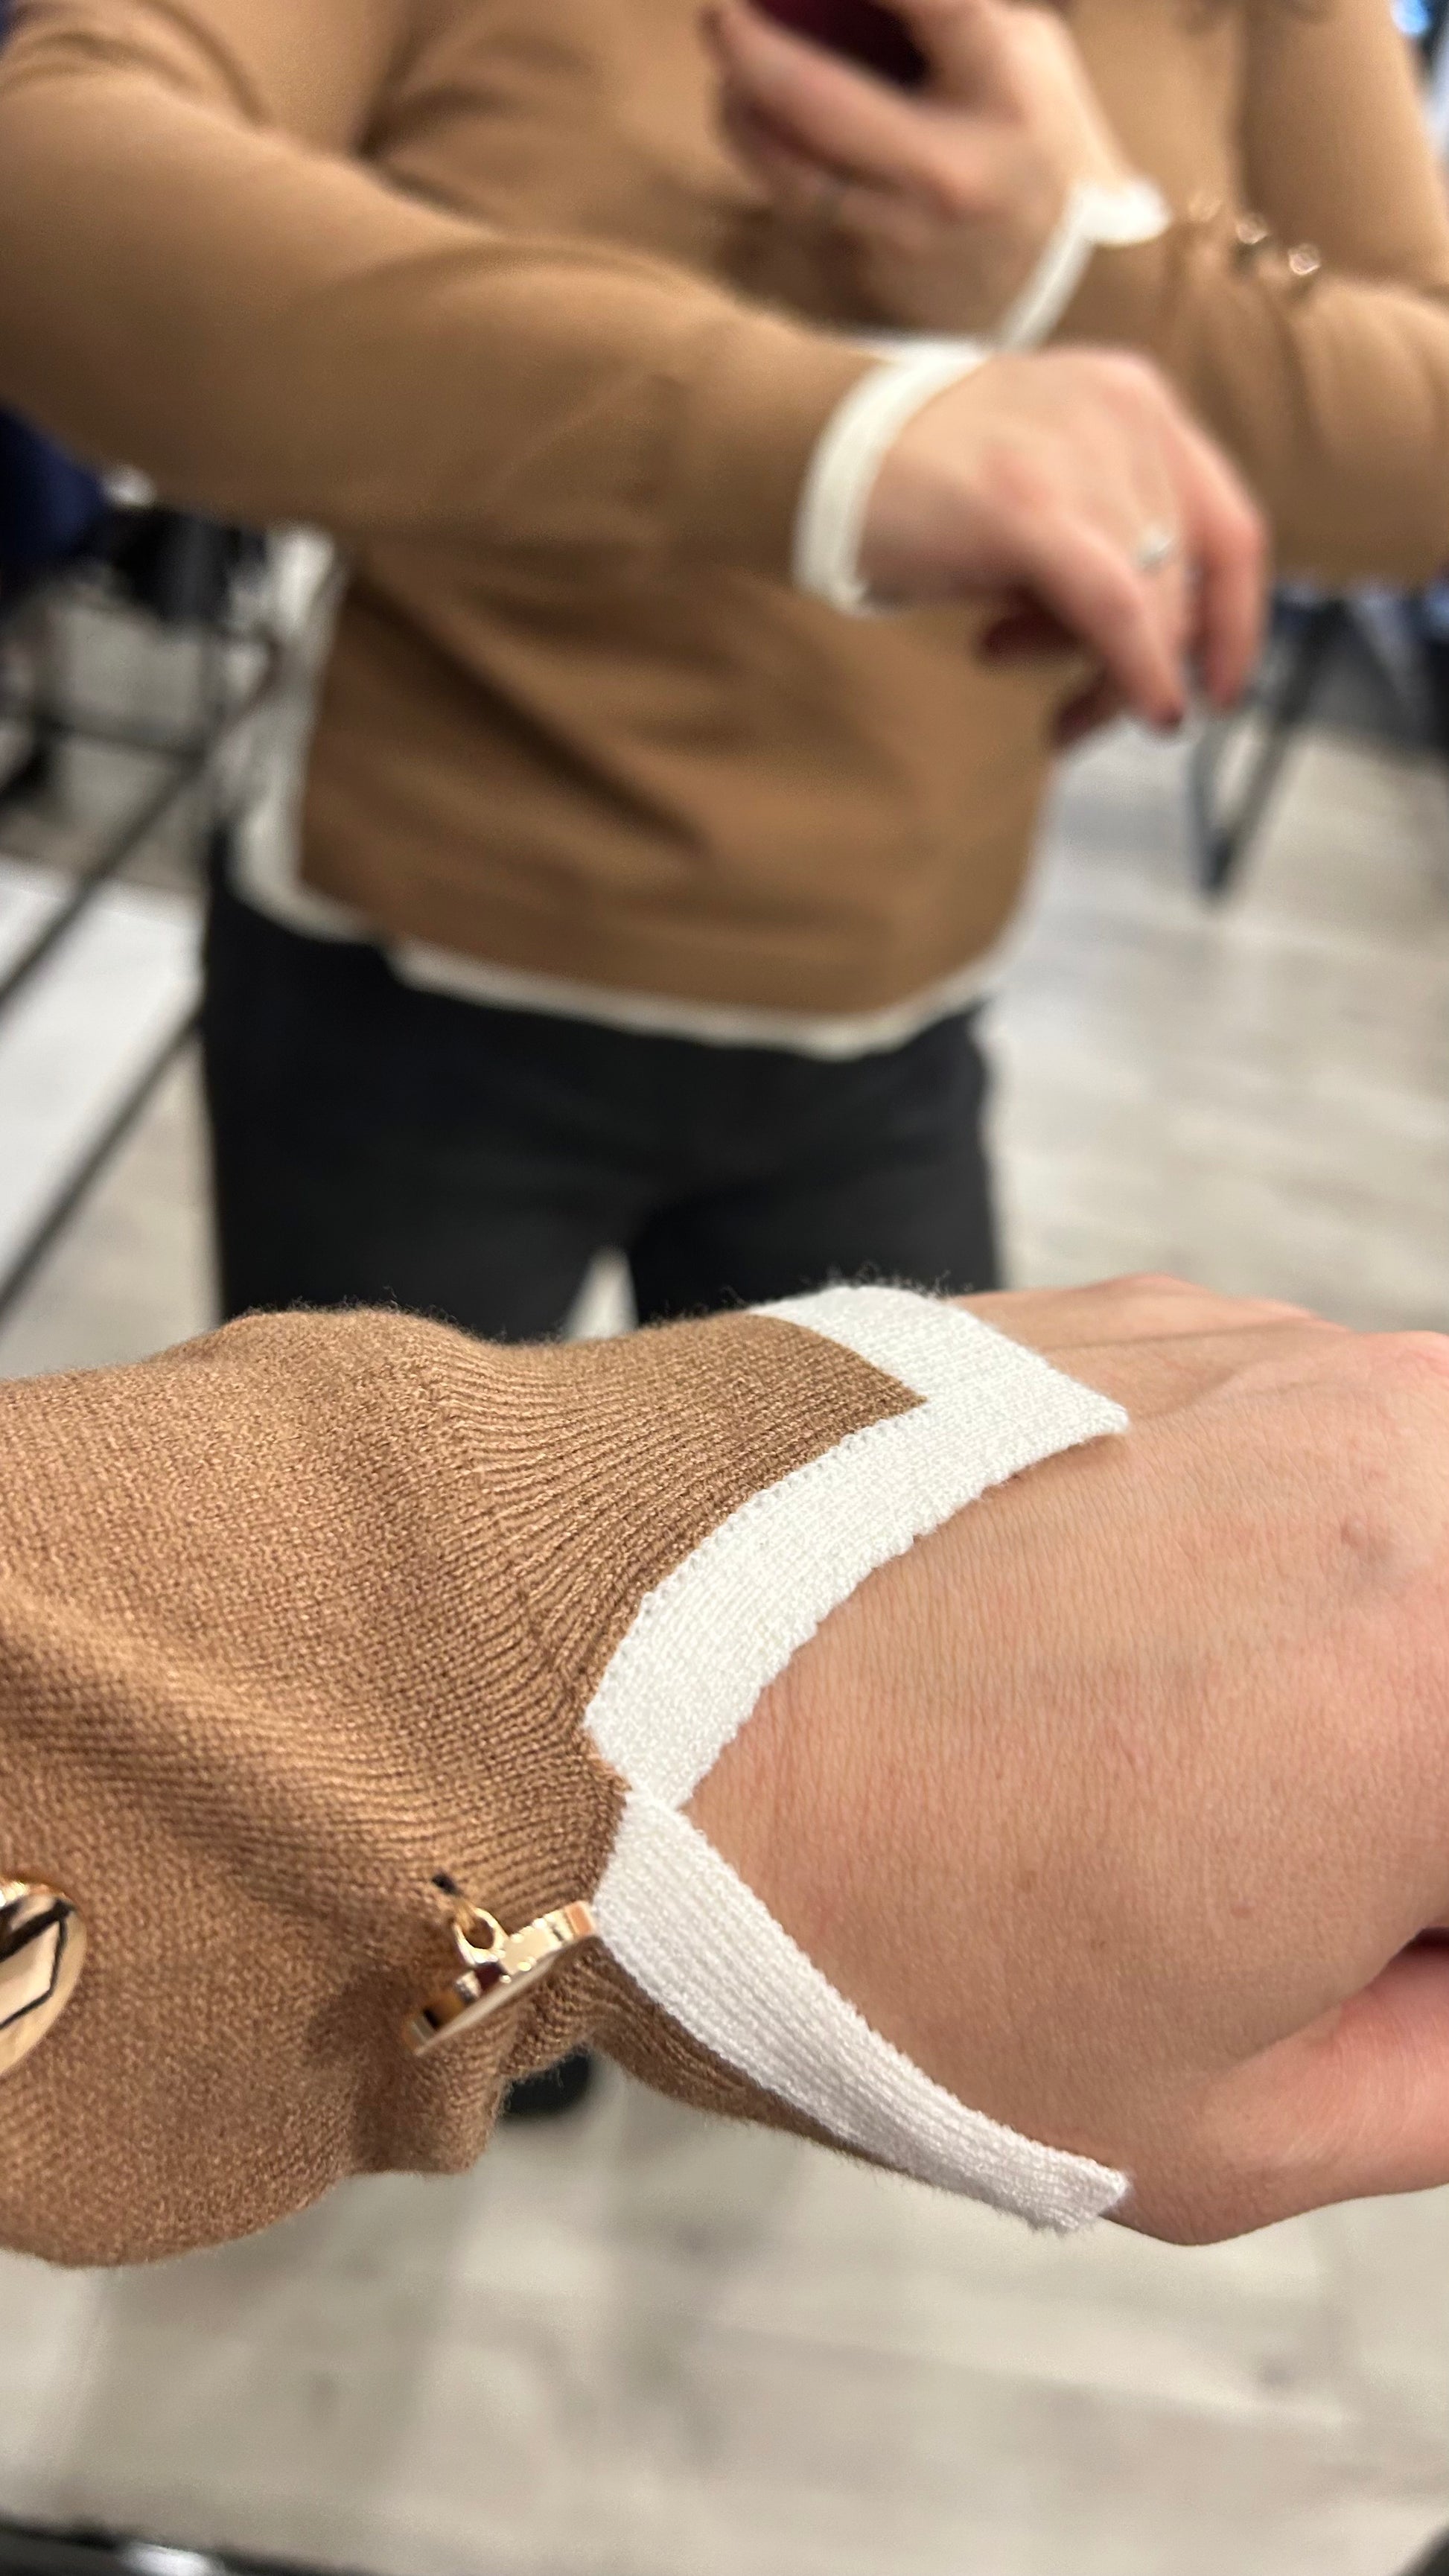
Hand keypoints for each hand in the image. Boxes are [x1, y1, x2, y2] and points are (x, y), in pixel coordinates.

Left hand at [688, 1277, 1448, 2242]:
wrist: (591, 1676)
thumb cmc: (874, 1915)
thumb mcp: (1234, 2120)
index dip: (1427, 1908)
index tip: (1382, 1936)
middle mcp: (1412, 1458)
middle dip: (1414, 1782)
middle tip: (1335, 1883)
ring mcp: (1292, 1357)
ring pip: (1430, 1535)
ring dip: (1389, 1657)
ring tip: (1223, 1770)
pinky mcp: (1177, 1316)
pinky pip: (1332, 1450)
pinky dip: (1307, 1554)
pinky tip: (1142, 1652)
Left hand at [706, 0, 1134, 332]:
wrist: (1067, 293)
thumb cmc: (1040, 151)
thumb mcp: (1025, 61)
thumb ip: (957, 14)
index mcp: (1003, 95)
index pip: (936, 7)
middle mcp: (951, 169)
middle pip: (823, 103)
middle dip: (755, 53)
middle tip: (719, 18)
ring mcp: (906, 232)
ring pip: (793, 171)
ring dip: (744, 117)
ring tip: (729, 78)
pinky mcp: (874, 276)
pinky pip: (802, 210)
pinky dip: (772, 162)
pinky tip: (754, 127)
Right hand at [858, 348, 1263, 727]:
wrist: (814, 446)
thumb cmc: (921, 486)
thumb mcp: (1041, 492)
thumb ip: (1108, 537)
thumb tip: (1162, 646)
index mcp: (1134, 400)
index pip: (1229, 525)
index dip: (1240, 621)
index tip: (1222, 690)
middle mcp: (1124, 414)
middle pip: (1186, 580)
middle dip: (1149, 664)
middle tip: (1076, 714)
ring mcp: (1078, 455)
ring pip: (1154, 605)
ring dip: (1108, 678)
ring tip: (1035, 689)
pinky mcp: (1029, 505)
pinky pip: (1120, 611)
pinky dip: (1136, 674)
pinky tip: (1122, 716)